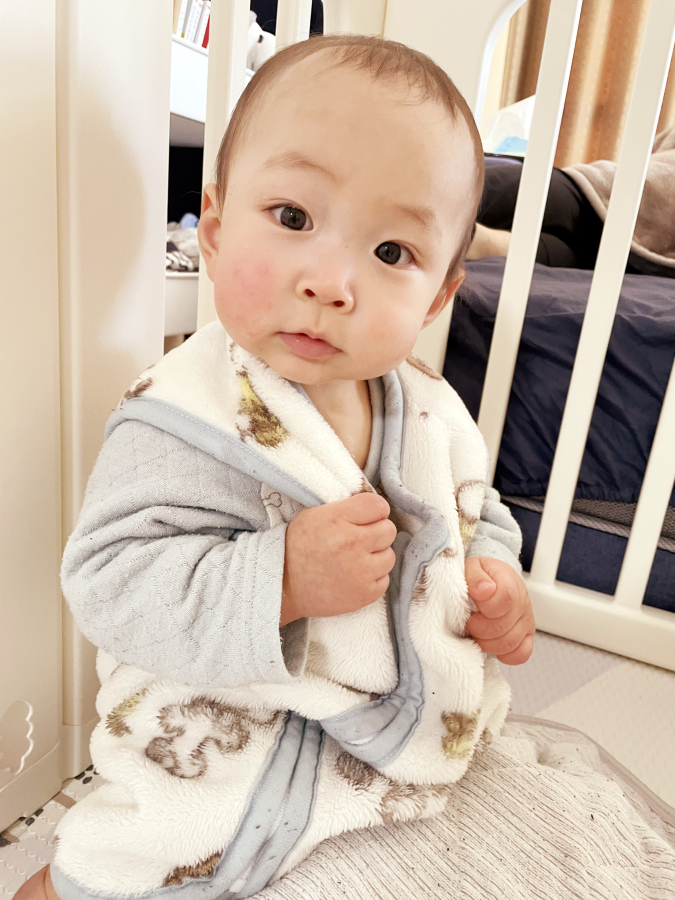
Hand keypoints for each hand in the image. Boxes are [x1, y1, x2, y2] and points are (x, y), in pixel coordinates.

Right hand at [281, 493, 396, 624]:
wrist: (284, 586)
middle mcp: (351, 544)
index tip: (366, 518)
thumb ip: (345, 508)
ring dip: (376, 556)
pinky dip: (373, 577)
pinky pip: (385, 579)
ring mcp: (360, 571)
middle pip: (389, 530)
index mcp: (337, 520)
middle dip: (376, 532)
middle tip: (359, 539)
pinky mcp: (364, 594)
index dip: (374, 511)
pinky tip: (354, 575)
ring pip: (389, 555)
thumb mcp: (313, 515)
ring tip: (356, 559)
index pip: (379, 505)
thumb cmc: (299, 548)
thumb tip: (375, 506)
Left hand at [464, 557, 534, 664]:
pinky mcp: (526, 637)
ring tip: (475, 632)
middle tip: (468, 622)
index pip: (506, 598)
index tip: (472, 606)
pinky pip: (520, 655)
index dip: (486, 606)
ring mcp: (526, 621)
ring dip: (486, 642)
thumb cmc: (481, 576)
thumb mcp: (472, 567)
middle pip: (503, 626)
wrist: (492, 580)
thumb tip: (483, 590)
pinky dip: (503, 654)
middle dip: (478, 628)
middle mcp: (522, 603)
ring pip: (509, 643)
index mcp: (510, 582)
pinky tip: (491, 643)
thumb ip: (476, 576)